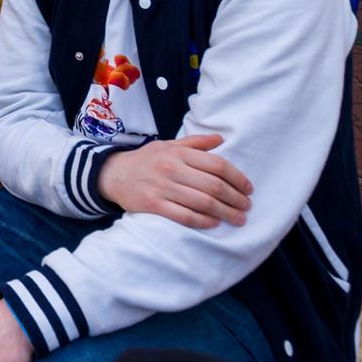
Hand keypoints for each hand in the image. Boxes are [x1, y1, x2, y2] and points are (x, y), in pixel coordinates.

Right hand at [98, 134, 252, 228]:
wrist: (113, 174)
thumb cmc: (146, 160)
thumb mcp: (168, 145)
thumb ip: (195, 143)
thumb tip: (221, 139)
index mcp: (178, 153)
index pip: (217, 164)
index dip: (237, 178)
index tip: (248, 188)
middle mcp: (171, 168)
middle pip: (213, 186)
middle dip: (235, 198)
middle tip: (247, 206)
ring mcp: (161, 188)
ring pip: (202, 203)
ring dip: (225, 213)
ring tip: (238, 219)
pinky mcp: (153, 205)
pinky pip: (184, 216)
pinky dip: (203, 221)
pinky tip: (214, 223)